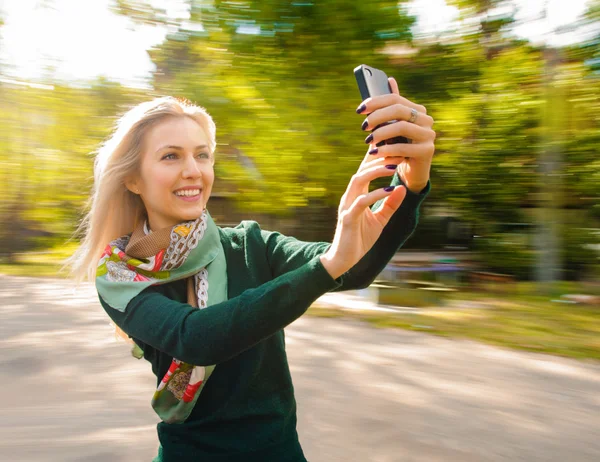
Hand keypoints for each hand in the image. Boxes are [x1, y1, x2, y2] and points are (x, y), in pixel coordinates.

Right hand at [320, 151, 407, 278]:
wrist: (344, 260)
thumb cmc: (360, 239)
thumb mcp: (380, 220)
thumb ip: (390, 204)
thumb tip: (402, 188)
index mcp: (356, 194)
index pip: (365, 170)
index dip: (376, 157)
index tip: (393, 145)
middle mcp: (349, 196)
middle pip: (362, 170)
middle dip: (379, 159)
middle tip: (398, 151)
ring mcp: (347, 206)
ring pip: (358, 180)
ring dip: (376, 172)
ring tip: (393, 166)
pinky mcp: (348, 219)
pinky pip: (361, 202)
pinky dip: (375, 194)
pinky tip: (389, 190)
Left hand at [357, 77, 434, 193]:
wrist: (411, 170)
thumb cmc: (399, 146)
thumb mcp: (393, 126)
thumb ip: (392, 106)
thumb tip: (390, 79)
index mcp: (418, 110)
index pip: (395, 99)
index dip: (376, 102)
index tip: (360, 110)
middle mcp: (426, 120)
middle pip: (399, 110)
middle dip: (377, 116)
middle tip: (363, 126)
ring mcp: (428, 135)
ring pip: (401, 126)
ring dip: (381, 133)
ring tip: (368, 140)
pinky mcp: (427, 151)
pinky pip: (403, 147)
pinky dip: (386, 149)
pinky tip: (375, 152)